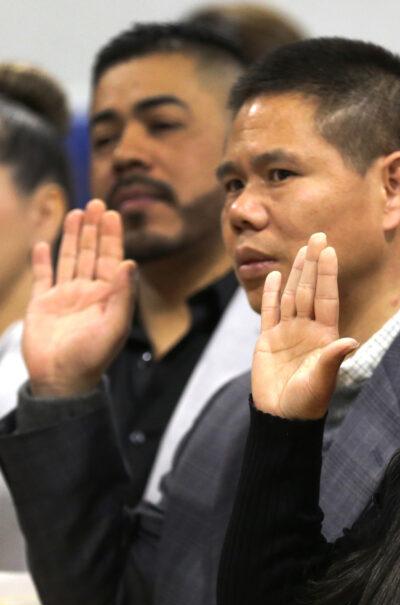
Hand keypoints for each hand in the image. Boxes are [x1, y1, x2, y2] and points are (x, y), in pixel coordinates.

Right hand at [23, 199, 136, 396]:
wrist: (61, 379)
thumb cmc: (93, 357)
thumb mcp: (115, 326)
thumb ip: (123, 294)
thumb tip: (129, 262)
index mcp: (108, 296)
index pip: (111, 258)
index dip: (112, 236)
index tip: (112, 213)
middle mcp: (88, 292)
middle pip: (91, 253)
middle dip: (94, 228)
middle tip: (96, 202)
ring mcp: (64, 296)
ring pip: (69, 259)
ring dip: (72, 236)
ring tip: (75, 212)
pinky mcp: (42, 304)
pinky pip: (42, 276)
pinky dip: (43, 260)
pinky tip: (44, 242)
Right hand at [251, 233, 358, 419]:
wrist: (282, 417)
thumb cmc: (307, 402)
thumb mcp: (322, 379)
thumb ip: (333, 358)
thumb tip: (351, 341)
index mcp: (325, 336)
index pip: (326, 298)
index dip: (328, 274)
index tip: (330, 251)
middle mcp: (308, 330)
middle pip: (310, 290)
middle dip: (314, 263)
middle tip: (318, 236)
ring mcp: (288, 333)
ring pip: (292, 295)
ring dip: (296, 272)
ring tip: (302, 249)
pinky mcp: (268, 341)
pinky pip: (270, 312)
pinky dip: (271, 294)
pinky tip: (274, 275)